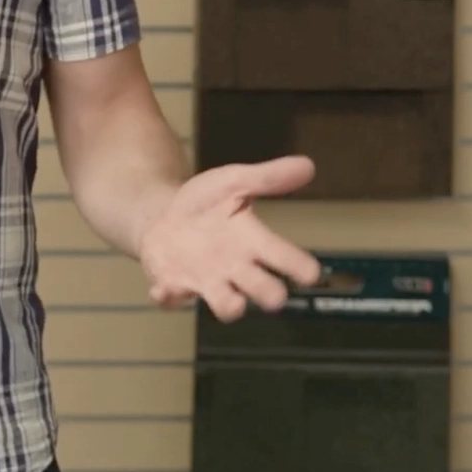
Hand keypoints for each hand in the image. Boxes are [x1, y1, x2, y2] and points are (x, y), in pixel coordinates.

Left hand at [136, 155, 321, 323]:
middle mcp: (237, 268)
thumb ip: (267, 177)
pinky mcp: (174, 284)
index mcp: (256, 242)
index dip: (302, 269)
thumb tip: (308, 165)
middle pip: (265, 292)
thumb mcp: (234, 181)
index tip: (308, 273)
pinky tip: (162, 288)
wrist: (163, 213)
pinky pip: (173, 299)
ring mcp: (207, 280)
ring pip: (227, 307)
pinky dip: (169, 297)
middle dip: (269, 293)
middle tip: (269, 290)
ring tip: (229, 299)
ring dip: (229, 305)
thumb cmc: (206, 202)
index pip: (288, 260)